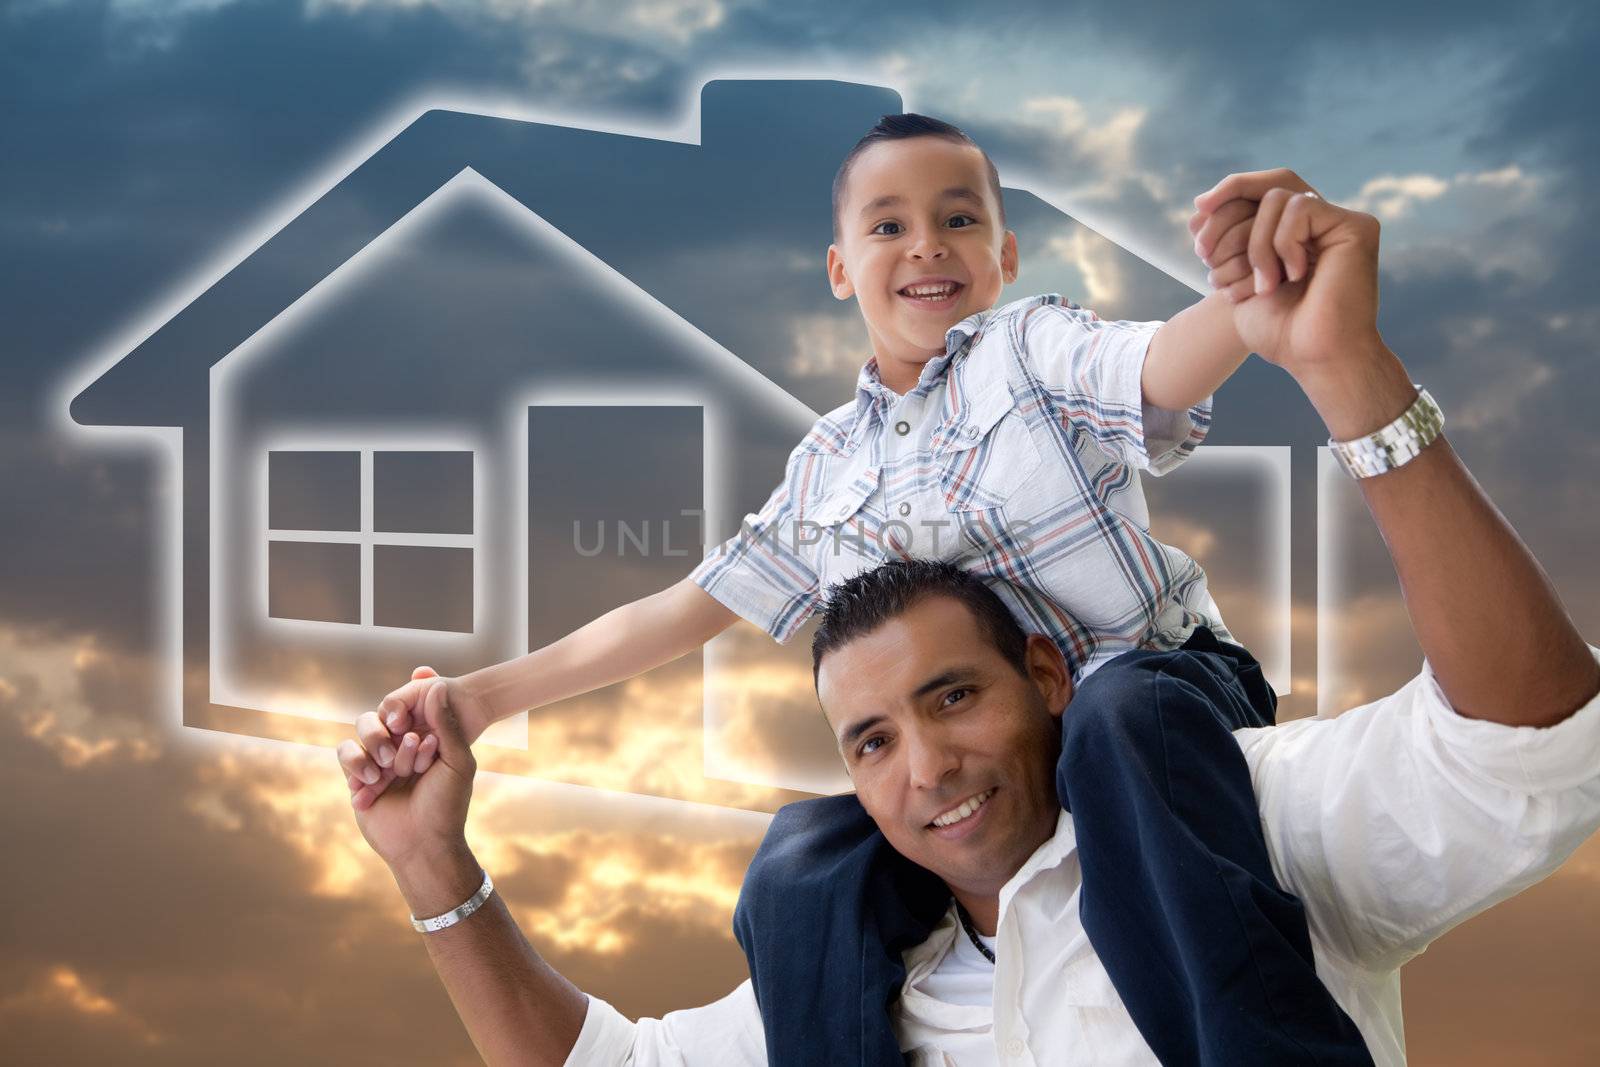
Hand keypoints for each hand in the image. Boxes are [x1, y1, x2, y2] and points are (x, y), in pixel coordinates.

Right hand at [339, 666, 492, 809]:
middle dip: (393, 734)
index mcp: (427, 738)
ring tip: (386, 774)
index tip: (421, 738)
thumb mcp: (457, 762)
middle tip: (406, 753)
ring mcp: (379, 761)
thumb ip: (446, 724)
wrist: (424, 846)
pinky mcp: (357, 779)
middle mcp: (402, 746)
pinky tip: (374, 785)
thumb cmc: (447, 804)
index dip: (413, 717)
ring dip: (375, 748)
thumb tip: (439, 684)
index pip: (412, 710)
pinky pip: (346, 755)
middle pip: (384, 716)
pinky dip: (358, 767)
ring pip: (363, 731)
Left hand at [1190, 168, 1383, 374]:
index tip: (1196, 217)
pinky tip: (1293, 276)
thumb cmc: (1281, 334)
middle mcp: (1319, 225)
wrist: (1315, 358)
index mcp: (1296, 236)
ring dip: (1256, 244)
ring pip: (1278, 198)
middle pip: (1266, 187)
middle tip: (1205, 255)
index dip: (1227, 195)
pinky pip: (1300, 208)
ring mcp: (1338, 224)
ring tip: (1264, 285)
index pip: (1259, 193)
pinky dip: (1283, 243)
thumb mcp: (1240, 282)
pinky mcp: (1356, 226)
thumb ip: (1228, 243)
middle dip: (1227, 217)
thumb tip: (1200, 207)